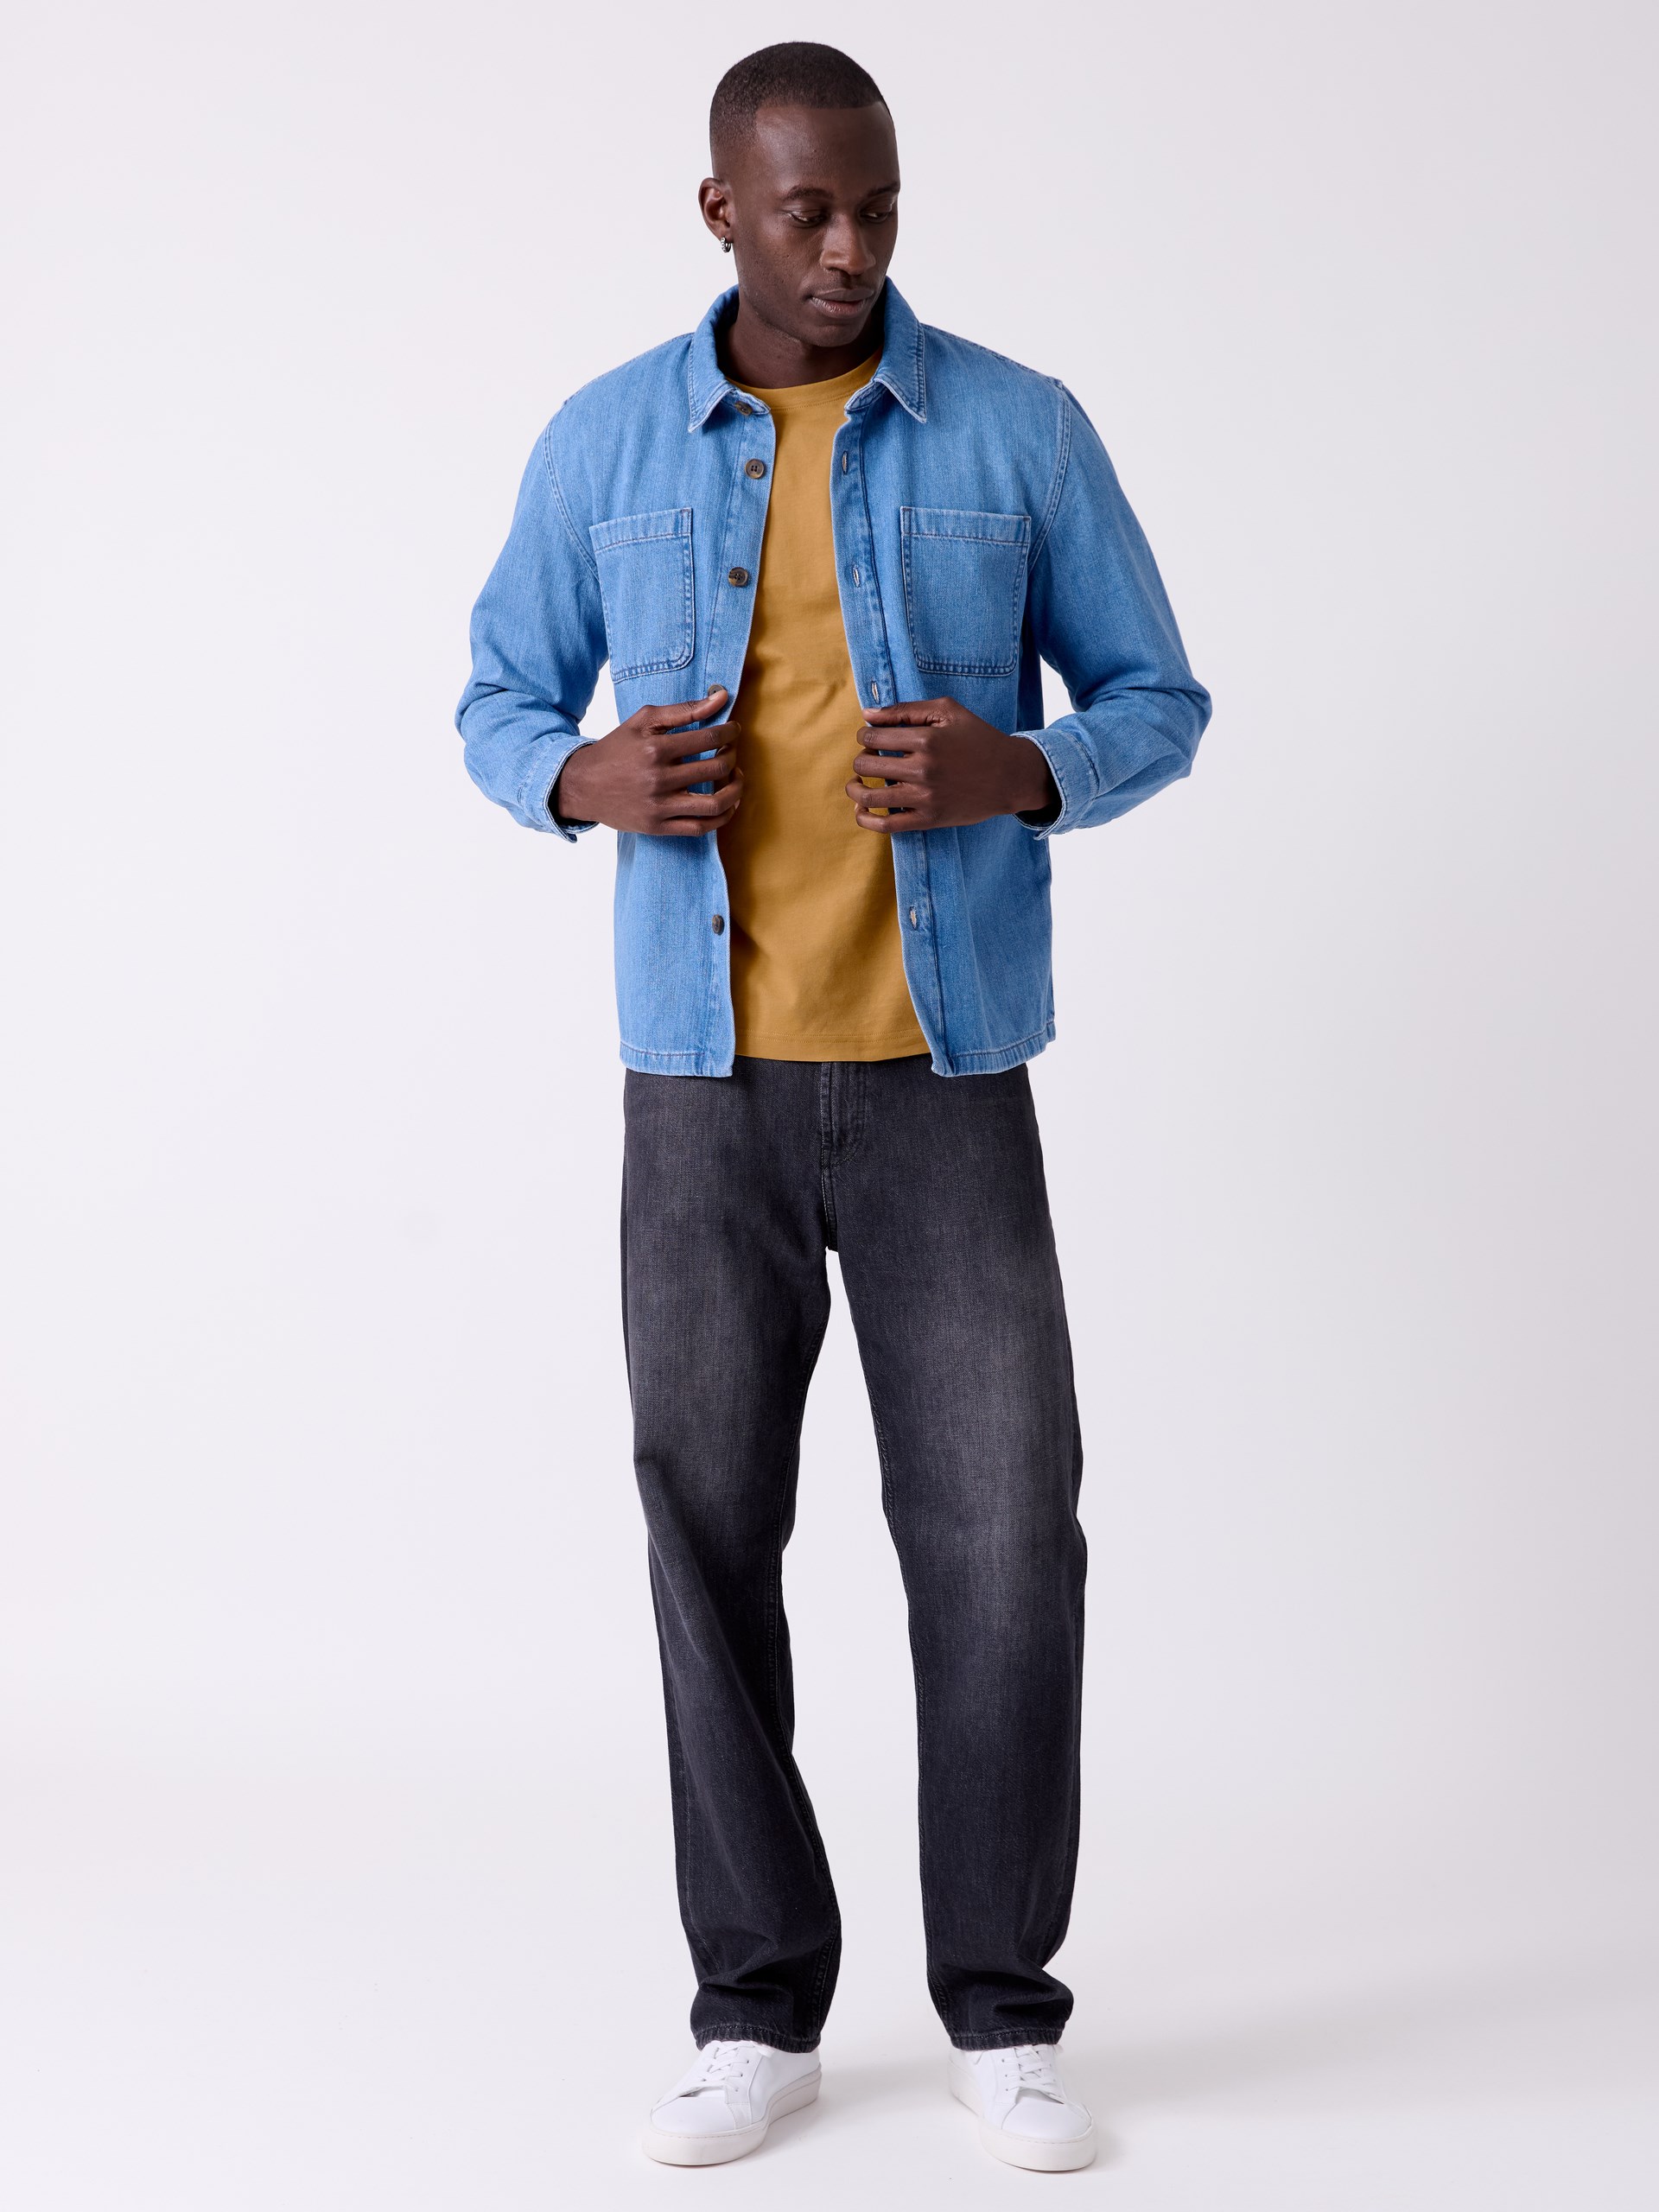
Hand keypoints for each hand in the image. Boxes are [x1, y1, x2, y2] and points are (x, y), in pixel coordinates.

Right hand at [553, 687, 742, 835]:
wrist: (582, 785)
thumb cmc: (616, 749)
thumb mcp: (643, 720)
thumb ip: (684, 709)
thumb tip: (721, 697)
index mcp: (656, 748)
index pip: (709, 739)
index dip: (729, 733)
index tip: (733, 730)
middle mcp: (659, 778)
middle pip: (716, 768)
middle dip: (732, 756)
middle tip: (732, 751)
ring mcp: (659, 806)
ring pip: (714, 804)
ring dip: (735, 790)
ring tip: (736, 777)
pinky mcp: (658, 827)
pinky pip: (700, 827)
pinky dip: (722, 817)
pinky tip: (729, 804)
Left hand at [845, 697, 1056, 832]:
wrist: (1010, 776)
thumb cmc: (978, 738)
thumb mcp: (948, 711)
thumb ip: (906, 709)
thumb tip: (867, 715)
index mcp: (926, 739)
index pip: (872, 737)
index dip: (864, 736)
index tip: (872, 739)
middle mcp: (923, 769)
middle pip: (865, 764)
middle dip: (861, 758)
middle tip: (871, 758)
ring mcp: (925, 797)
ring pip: (869, 795)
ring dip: (854, 788)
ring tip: (857, 783)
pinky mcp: (928, 820)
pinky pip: (885, 825)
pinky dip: (865, 818)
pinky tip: (862, 808)